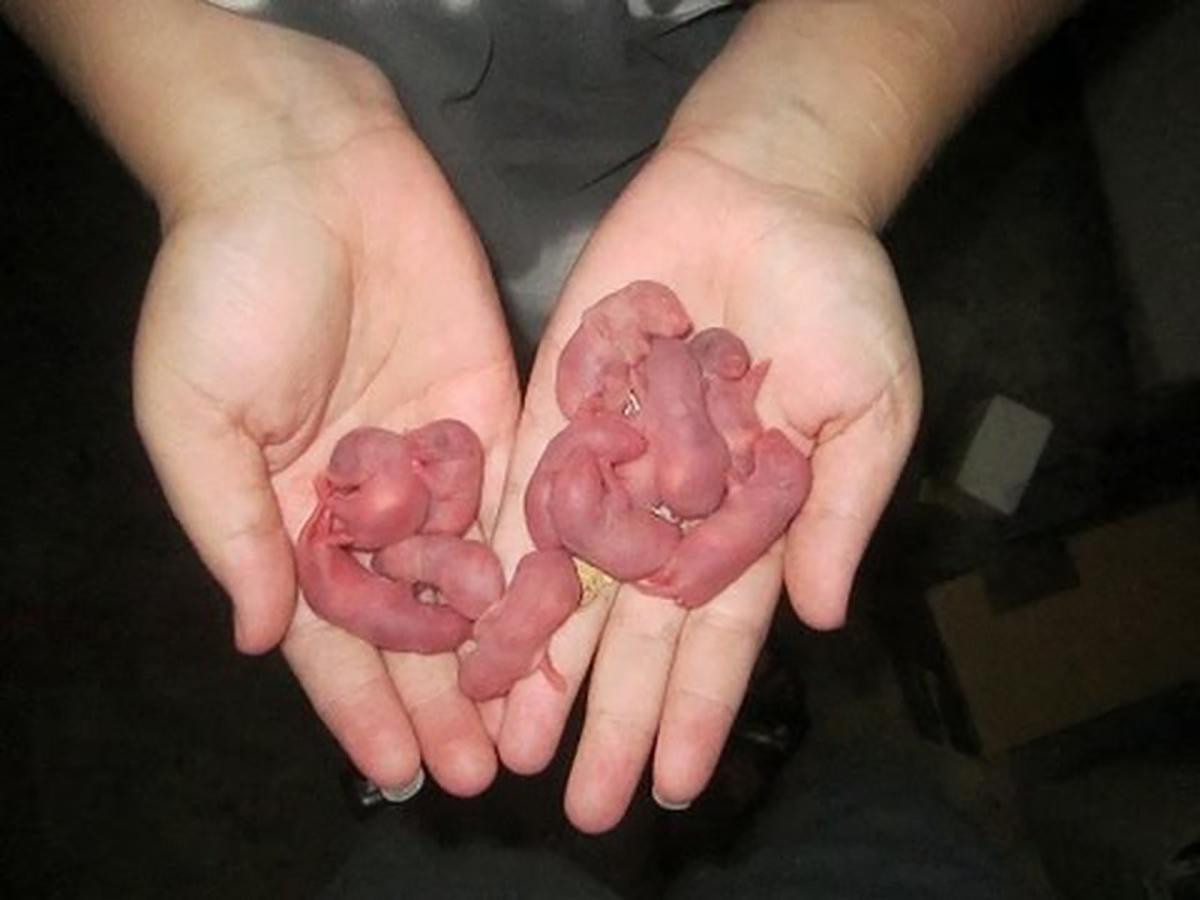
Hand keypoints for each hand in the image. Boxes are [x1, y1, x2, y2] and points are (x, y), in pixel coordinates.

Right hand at [133, 47, 519, 795]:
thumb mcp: (194, 417)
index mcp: (289, 512)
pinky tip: (566, 623)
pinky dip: (541, 562)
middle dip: (445, 695)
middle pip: (415, 619)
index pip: (328, 631)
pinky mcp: (496, 410)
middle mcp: (371, 500)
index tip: (397, 769)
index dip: (359, 703)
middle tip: (486, 774)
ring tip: (536, 726)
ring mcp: (438, 458)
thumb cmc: (224, 287)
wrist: (305, 168)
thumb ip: (232, 529)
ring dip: (503, 651)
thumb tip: (252, 636)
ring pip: (476, 575)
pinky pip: (522, 497)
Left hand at [486, 145, 920, 830]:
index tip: (681, 785)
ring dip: (547, 669)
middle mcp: (670, 507)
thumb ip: (840, 510)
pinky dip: (500, 567)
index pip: (719, 635)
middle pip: (635, 631)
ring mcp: (610, 465)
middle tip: (587, 804)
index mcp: (748, 517)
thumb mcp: (871, 404)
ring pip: (569, 586)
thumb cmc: (836, 294)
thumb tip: (820, 618)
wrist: (762, 191)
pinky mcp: (557, 414)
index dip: (699, 710)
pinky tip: (479, 632)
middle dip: (613, 717)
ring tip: (516, 746)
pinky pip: (523, 499)